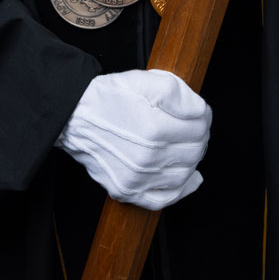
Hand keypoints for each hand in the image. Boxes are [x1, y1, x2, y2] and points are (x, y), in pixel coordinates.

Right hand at [55, 69, 211, 209]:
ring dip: (191, 158)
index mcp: (155, 128)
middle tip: (192, 126)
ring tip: (185, 145)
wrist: (75, 116)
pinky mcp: (127, 190)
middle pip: (196, 150)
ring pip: (185, 173)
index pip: (200, 126)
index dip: (203, 115)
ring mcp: (138, 178)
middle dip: (199, 136)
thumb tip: (200, 111)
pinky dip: (182, 189)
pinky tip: (190, 178)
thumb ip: (179, 93)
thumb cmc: (110, 97)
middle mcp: (148, 158)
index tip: (198, 112)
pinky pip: (164, 198)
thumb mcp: (146, 80)